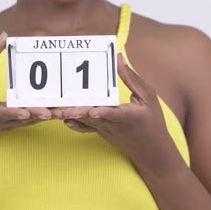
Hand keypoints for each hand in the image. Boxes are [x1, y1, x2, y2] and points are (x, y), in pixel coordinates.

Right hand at [0, 32, 58, 146]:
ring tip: (64, 111)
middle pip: (23, 119)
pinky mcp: (20, 122)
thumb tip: (4, 36)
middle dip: (38, 115)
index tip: (24, 112)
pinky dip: (48, 114)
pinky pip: (36, 118)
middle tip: (51, 112)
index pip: (1, 113)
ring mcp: (12, 123)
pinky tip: (62, 109)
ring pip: (33, 120)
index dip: (13, 113)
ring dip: (48, 116)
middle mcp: (3, 121)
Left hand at [61, 54, 176, 170]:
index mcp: (129, 115)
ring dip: (72, 116)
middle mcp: (114, 124)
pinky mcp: (101, 132)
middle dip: (78, 112)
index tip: (93, 111)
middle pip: (93, 118)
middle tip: (63, 110)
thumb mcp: (148, 97)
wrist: (151, 151)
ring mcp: (106, 130)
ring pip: (86, 122)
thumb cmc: (152, 121)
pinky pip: (86, 128)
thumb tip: (118, 58)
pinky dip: (76, 124)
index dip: (103, 112)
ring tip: (57, 111)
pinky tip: (66, 120)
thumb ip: (132, 78)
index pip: (115, 113)